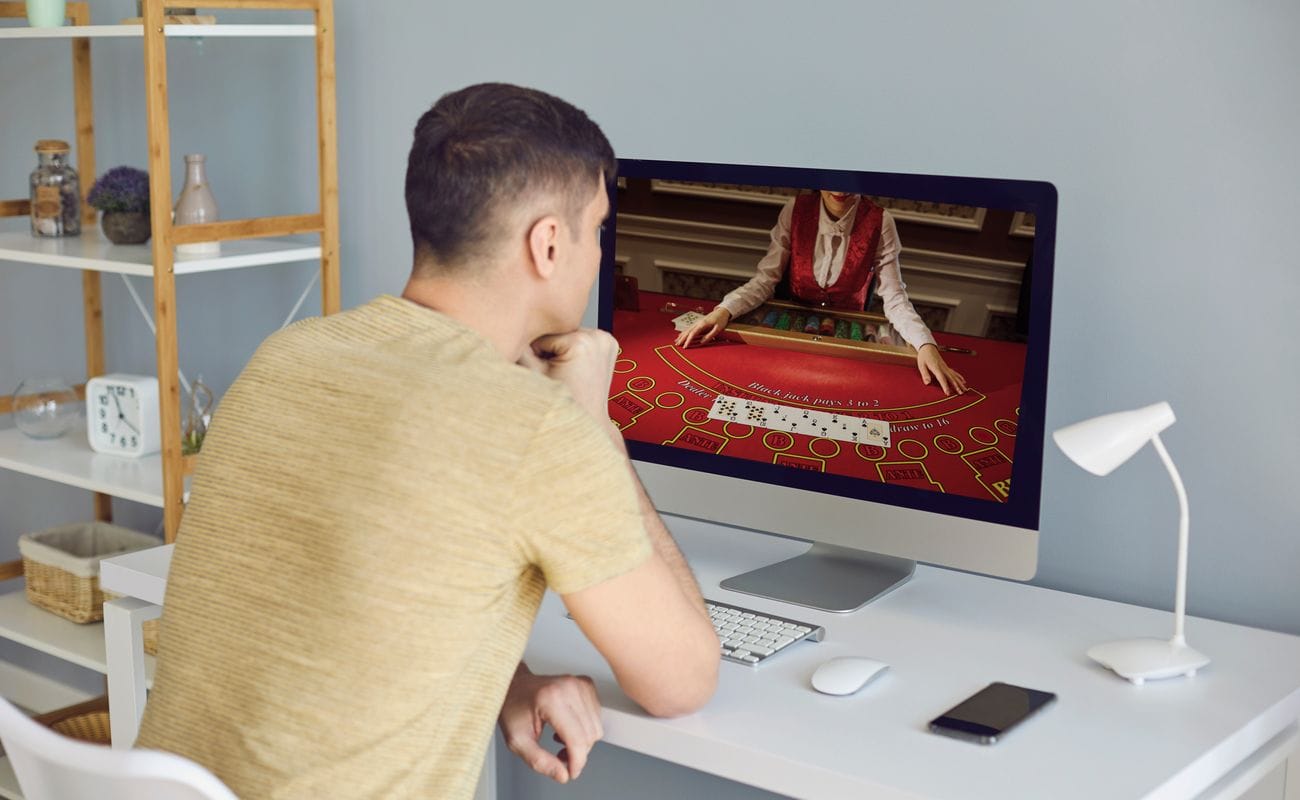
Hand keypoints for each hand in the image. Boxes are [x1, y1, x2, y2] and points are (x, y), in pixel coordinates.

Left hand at [499, 665, 603, 783]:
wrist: (515, 684)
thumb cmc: (513, 708)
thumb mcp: (517, 740)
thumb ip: (539, 761)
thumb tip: (563, 775)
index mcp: (551, 699)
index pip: (577, 739)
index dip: (576, 762)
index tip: (570, 772)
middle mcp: (569, 688)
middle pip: (590, 735)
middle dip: (578, 753)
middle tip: (559, 755)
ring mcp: (579, 684)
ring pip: (596, 727)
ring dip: (582, 741)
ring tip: (560, 739)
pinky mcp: (586, 684)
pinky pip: (597, 716)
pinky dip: (585, 727)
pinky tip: (568, 726)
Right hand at [526, 329, 619, 421]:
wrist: (586, 419)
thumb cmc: (563, 403)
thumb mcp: (533, 374)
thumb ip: (519, 349)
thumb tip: (511, 331)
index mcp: (581, 341)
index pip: (543, 336)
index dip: (536, 354)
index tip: (544, 372)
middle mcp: (598, 337)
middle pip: (558, 333)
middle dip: (550, 351)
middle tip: (555, 373)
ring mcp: (606, 339)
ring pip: (568, 335)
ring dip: (562, 349)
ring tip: (565, 372)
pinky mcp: (608, 343)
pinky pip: (581, 339)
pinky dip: (574, 351)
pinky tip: (574, 368)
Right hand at [673, 307, 730, 348]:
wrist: (722, 311)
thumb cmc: (721, 320)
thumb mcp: (718, 328)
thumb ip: (710, 335)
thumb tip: (702, 342)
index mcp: (703, 324)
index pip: (693, 333)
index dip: (688, 340)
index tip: (685, 347)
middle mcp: (698, 323)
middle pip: (688, 331)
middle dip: (682, 339)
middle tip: (677, 345)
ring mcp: (698, 322)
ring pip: (687, 330)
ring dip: (681, 336)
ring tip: (676, 342)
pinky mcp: (698, 323)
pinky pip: (689, 328)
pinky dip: (684, 332)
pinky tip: (681, 335)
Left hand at [916, 344, 967, 395]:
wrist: (928, 347)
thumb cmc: (924, 356)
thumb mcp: (921, 365)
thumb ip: (925, 374)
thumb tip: (927, 383)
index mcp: (936, 368)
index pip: (941, 378)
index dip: (945, 386)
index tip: (948, 393)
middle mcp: (943, 368)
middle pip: (951, 378)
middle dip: (956, 386)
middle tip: (960, 393)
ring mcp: (946, 367)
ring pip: (954, 376)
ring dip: (960, 383)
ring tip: (964, 390)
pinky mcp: (946, 367)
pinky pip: (954, 373)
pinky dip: (960, 377)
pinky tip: (964, 381)